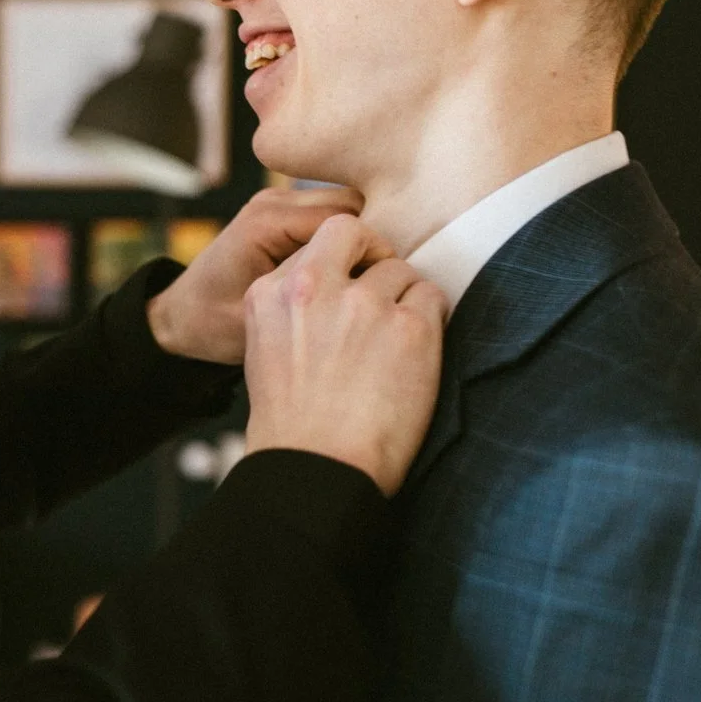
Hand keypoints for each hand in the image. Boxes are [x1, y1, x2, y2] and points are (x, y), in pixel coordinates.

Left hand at [147, 186, 368, 364]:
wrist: (182, 317)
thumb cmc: (215, 325)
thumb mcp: (264, 316)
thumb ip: (308, 293)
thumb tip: (363, 283)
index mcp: (267, 221)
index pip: (343, 220)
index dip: (373, 249)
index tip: (391, 284)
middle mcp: (274, 201)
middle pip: (351, 204)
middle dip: (372, 239)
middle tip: (389, 281)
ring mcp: (279, 202)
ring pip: (346, 206)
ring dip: (361, 238)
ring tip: (374, 277)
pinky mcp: (284, 213)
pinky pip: (331, 215)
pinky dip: (346, 239)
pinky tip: (355, 271)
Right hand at [241, 216, 446, 495]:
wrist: (317, 470)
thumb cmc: (294, 424)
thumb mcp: (267, 350)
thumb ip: (294, 310)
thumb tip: (335, 288)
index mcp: (270, 293)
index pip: (315, 245)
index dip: (339, 264)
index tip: (348, 288)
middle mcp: (313, 288)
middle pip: (353, 231)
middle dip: (372, 251)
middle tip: (381, 287)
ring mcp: (363, 305)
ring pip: (400, 269)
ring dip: (403, 299)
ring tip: (395, 344)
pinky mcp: (410, 328)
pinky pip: (433, 297)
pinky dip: (429, 321)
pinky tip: (414, 356)